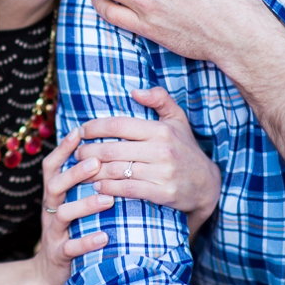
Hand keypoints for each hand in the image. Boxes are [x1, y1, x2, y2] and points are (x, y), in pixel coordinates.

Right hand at [31, 128, 114, 284]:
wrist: (47, 273)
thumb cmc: (69, 230)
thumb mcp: (69, 202)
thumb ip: (79, 181)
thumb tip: (103, 150)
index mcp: (53, 195)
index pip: (52, 166)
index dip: (63, 148)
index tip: (79, 131)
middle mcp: (50, 209)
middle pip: (55, 185)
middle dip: (74, 172)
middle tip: (96, 162)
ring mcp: (53, 232)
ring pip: (63, 214)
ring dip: (84, 205)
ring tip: (107, 200)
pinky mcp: (59, 255)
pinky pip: (71, 248)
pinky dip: (87, 242)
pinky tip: (105, 237)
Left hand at [76, 87, 220, 235]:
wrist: (208, 185)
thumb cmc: (186, 149)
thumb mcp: (178, 120)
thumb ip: (159, 99)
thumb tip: (134, 91)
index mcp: (160, 129)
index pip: (119, 124)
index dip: (95, 127)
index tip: (80, 130)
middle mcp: (161, 149)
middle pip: (112, 148)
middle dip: (88, 151)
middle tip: (76, 153)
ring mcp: (163, 173)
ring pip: (117, 170)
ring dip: (94, 171)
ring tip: (81, 170)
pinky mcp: (164, 193)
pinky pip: (128, 189)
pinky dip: (109, 188)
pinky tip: (97, 186)